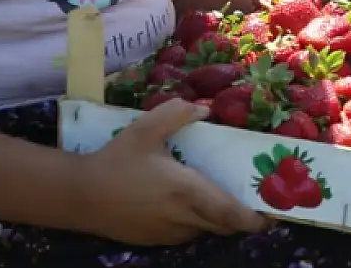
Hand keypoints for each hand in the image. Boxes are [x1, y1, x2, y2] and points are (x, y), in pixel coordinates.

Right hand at [81, 99, 269, 244]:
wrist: (79, 195)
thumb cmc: (116, 160)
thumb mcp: (146, 128)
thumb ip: (178, 114)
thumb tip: (206, 109)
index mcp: (187, 191)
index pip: (230, 214)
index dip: (254, 219)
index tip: (271, 215)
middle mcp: (183, 217)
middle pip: (223, 226)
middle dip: (239, 217)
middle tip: (251, 200)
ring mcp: (167, 233)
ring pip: (203, 230)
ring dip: (214, 218)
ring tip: (217, 197)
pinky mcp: (152, 241)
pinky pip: (183, 234)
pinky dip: (192, 223)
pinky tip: (183, 204)